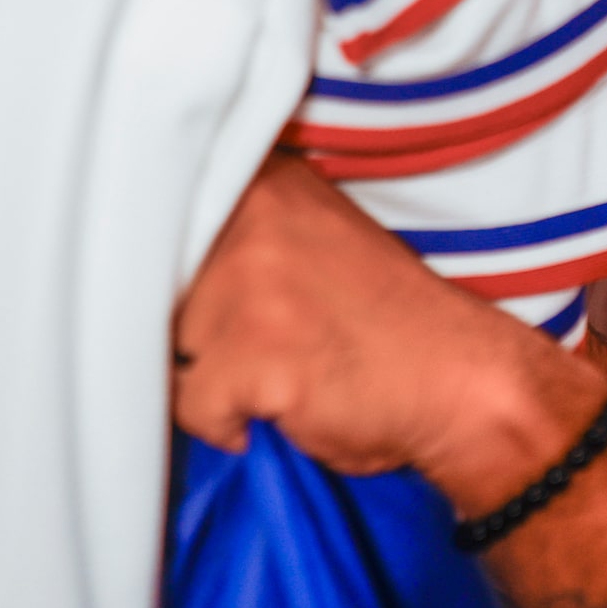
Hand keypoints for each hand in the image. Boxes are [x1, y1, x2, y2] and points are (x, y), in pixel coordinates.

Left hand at [171, 154, 603, 510]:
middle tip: (264, 344)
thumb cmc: (388, 324)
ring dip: (212, 375)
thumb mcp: (313, 240)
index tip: (203, 293)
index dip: (163, 265)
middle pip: (156, 287)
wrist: (463, 382)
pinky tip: (285, 410)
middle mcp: (253, 217)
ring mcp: (252, 285)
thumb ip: (243, 234)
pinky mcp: (254, 356)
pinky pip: (192, 407)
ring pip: (170, 347)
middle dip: (196, 328)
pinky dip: (229, 425)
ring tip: (279, 374)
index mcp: (269, 182)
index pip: (157, 210)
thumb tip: (144, 258)